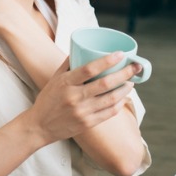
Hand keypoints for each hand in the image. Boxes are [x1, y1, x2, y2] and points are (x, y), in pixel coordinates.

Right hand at [24, 54, 140, 144]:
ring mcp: (82, 112)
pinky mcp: (88, 123)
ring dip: (125, 89)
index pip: (90, 69)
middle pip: (105, 83)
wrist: (39, 126)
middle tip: (136, 67)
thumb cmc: (48, 99)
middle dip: (124, 74)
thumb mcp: (55, 79)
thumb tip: (82, 48)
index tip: (121, 54)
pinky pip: (109, 112)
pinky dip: (119, 104)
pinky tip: (123, 97)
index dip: (108, 60)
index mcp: (66, 83)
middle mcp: (75, 97)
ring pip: (111, 99)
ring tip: (131, 82)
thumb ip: (69, 64)